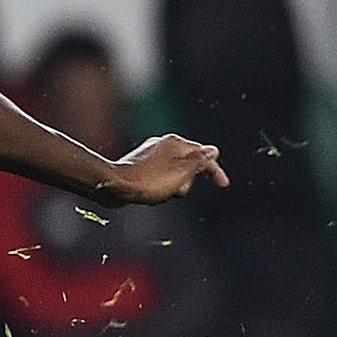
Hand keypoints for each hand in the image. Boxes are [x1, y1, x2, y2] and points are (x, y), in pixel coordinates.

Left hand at [99, 134, 228, 204]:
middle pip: (188, 166)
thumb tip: (212, 151)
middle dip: (187, 182)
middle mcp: (162, 145)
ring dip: (172, 188)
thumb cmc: (149, 180)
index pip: (204, 154)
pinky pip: (158, 180)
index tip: (222, 185)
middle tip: (176, 189)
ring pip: (173, 175)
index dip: (214, 170)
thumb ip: (200, 162)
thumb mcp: (182, 172)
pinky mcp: (139, 167)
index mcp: (175, 142)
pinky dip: (159, 188)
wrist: (114, 186)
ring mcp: (149, 155)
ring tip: (159, 193)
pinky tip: (149, 194)